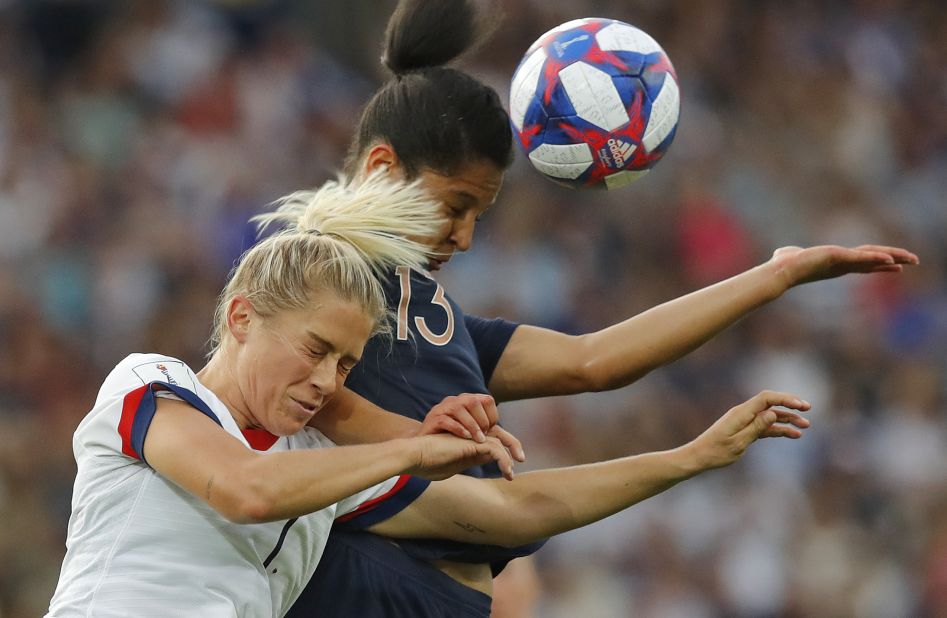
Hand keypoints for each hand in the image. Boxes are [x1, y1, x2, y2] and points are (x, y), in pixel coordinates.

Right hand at [406, 433, 516, 480]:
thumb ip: (471, 459)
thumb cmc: (428, 463)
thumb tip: (491, 459)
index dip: (506, 451)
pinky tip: (502, 468)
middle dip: (513, 447)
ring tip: (509, 471)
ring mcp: (468, 435)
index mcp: (469, 440)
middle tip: (522, 461)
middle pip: (499, 435)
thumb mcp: (455, 464)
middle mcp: (470, 434)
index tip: (510, 471)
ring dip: (506, 457)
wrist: (412, 456)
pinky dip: (498, 456)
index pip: (494, 440)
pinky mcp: (467, 440)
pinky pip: (490, 446)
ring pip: (497, 439)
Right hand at [418, 393, 525, 461]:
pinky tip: (464, 438)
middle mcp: (455, 402)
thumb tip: (505, 448)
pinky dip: (458, 428)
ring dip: (473, 425)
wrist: (420, 451)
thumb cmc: (447, 446)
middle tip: (484, 438)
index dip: (493, 416)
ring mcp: (443, 409)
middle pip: (475, 401)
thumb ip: (484, 442)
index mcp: (467, 405)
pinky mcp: (433, 419)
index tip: (493, 433)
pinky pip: (447, 419)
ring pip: (462, 407)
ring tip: (478, 440)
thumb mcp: (469, 443)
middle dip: (483, 420)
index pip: (487, 400)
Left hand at [687, 390, 811, 470]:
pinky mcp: (744, 430)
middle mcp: (743, 413)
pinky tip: (792, 434)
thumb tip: (772, 413)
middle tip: (808, 409)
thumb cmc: (716, 451)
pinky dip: (778, 429)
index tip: (801, 406)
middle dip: (790, 405)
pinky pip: (765, 427)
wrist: (699, 457)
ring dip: (787, 419)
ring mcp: (744, 421)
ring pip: (770, 416)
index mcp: (741, 413)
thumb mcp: (738, 442)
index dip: (785, 399)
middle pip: (770, 404)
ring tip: (805, 426)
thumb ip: (756, 427)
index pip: (766, 398)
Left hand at [770, 244, 918, 287]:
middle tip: (913, 261)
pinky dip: (877, 258)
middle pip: (873, 261)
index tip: (894, 264)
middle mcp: (842, 265)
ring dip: (894, 258)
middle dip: (894, 261)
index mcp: (836, 264)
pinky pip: (862, 257)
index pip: (863, 263)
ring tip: (912, 259)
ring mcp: (842, 262)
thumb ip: (791, 253)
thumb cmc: (783, 266)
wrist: (780, 271)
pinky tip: (891, 259)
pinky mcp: (838, 257)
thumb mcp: (790, 255)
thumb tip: (781, 253)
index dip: (879, 263)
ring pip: (873, 258)